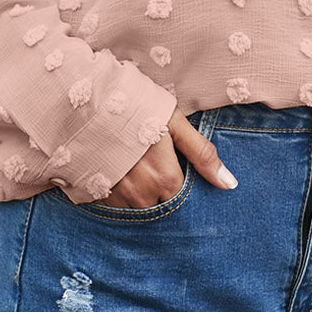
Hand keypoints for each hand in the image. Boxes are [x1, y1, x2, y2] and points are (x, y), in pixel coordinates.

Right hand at [99, 105, 238, 207]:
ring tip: (136, 166)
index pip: (184, 200)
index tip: (178, 171)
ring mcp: (116, 198)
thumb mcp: (173, 123)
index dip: (184, 186)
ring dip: (141, 194)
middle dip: (163, 192)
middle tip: (155, 166)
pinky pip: (115, 205)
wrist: (82, 102)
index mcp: (165, 179)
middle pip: (161, 206)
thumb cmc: (133, 106)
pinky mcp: (94, 195)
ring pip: (138, 208)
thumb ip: (201, 154)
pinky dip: (120, 193)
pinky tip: (118, 171)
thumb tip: (229, 184)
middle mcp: (141, 195)